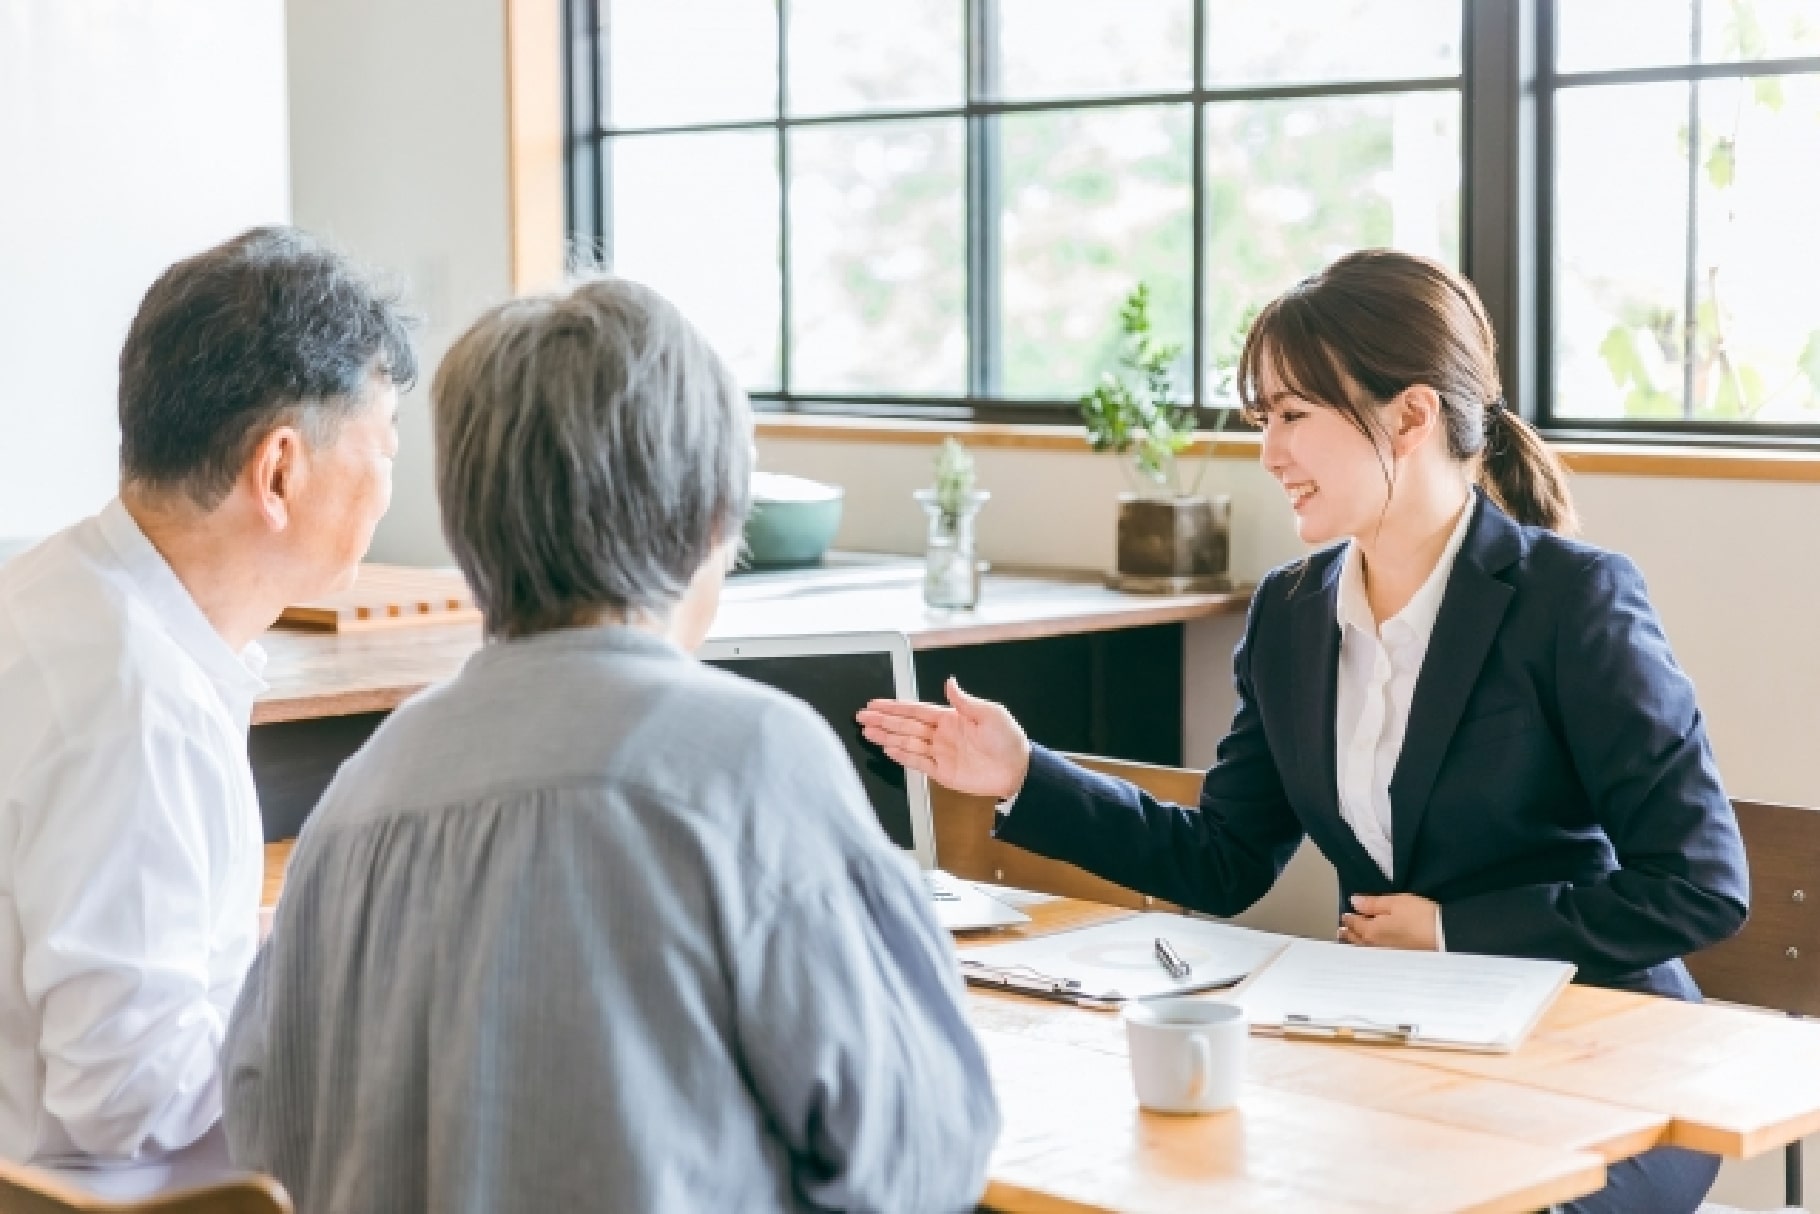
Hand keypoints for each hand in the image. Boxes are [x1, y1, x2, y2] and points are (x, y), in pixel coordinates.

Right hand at [856, 677, 1030, 799]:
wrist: (1018, 770)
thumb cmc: (1008, 739)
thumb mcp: (990, 713)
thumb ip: (965, 701)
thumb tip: (950, 682)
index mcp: (951, 717)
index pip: (915, 710)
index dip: (894, 706)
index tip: (875, 703)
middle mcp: (941, 734)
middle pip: (905, 725)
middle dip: (883, 720)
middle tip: (862, 717)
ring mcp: (940, 753)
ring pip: (907, 743)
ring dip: (887, 737)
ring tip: (868, 732)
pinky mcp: (942, 772)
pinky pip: (917, 762)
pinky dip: (902, 756)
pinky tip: (888, 749)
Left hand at [1338, 893, 1440, 950]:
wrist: (1444, 937)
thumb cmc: (1420, 917)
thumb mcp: (1396, 902)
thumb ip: (1372, 903)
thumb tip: (1354, 902)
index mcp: (1371, 931)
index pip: (1354, 922)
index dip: (1349, 916)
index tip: (1345, 914)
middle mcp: (1375, 946)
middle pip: (1357, 939)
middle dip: (1348, 932)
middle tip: (1341, 929)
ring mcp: (1386, 955)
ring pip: (1365, 949)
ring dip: (1355, 943)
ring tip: (1349, 940)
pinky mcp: (1397, 960)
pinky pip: (1376, 955)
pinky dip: (1367, 951)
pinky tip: (1370, 949)